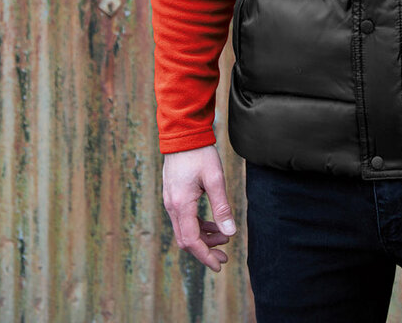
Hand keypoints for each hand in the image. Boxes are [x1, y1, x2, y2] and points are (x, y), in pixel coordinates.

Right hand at [162, 144, 236, 271]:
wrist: (182, 135)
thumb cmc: (200, 153)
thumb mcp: (215, 178)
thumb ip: (221, 206)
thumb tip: (230, 232)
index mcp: (181, 205)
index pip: (191, 240)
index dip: (205, 256)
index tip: (219, 265)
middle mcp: (172, 206)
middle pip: (186, 239)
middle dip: (205, 251)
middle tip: (224, 258)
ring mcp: (171, 201)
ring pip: (185, 230)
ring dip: (204, 238)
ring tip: (224, 239)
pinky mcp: (174, 196)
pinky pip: (185, 219)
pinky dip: (199, 226)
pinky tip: (214, 224)